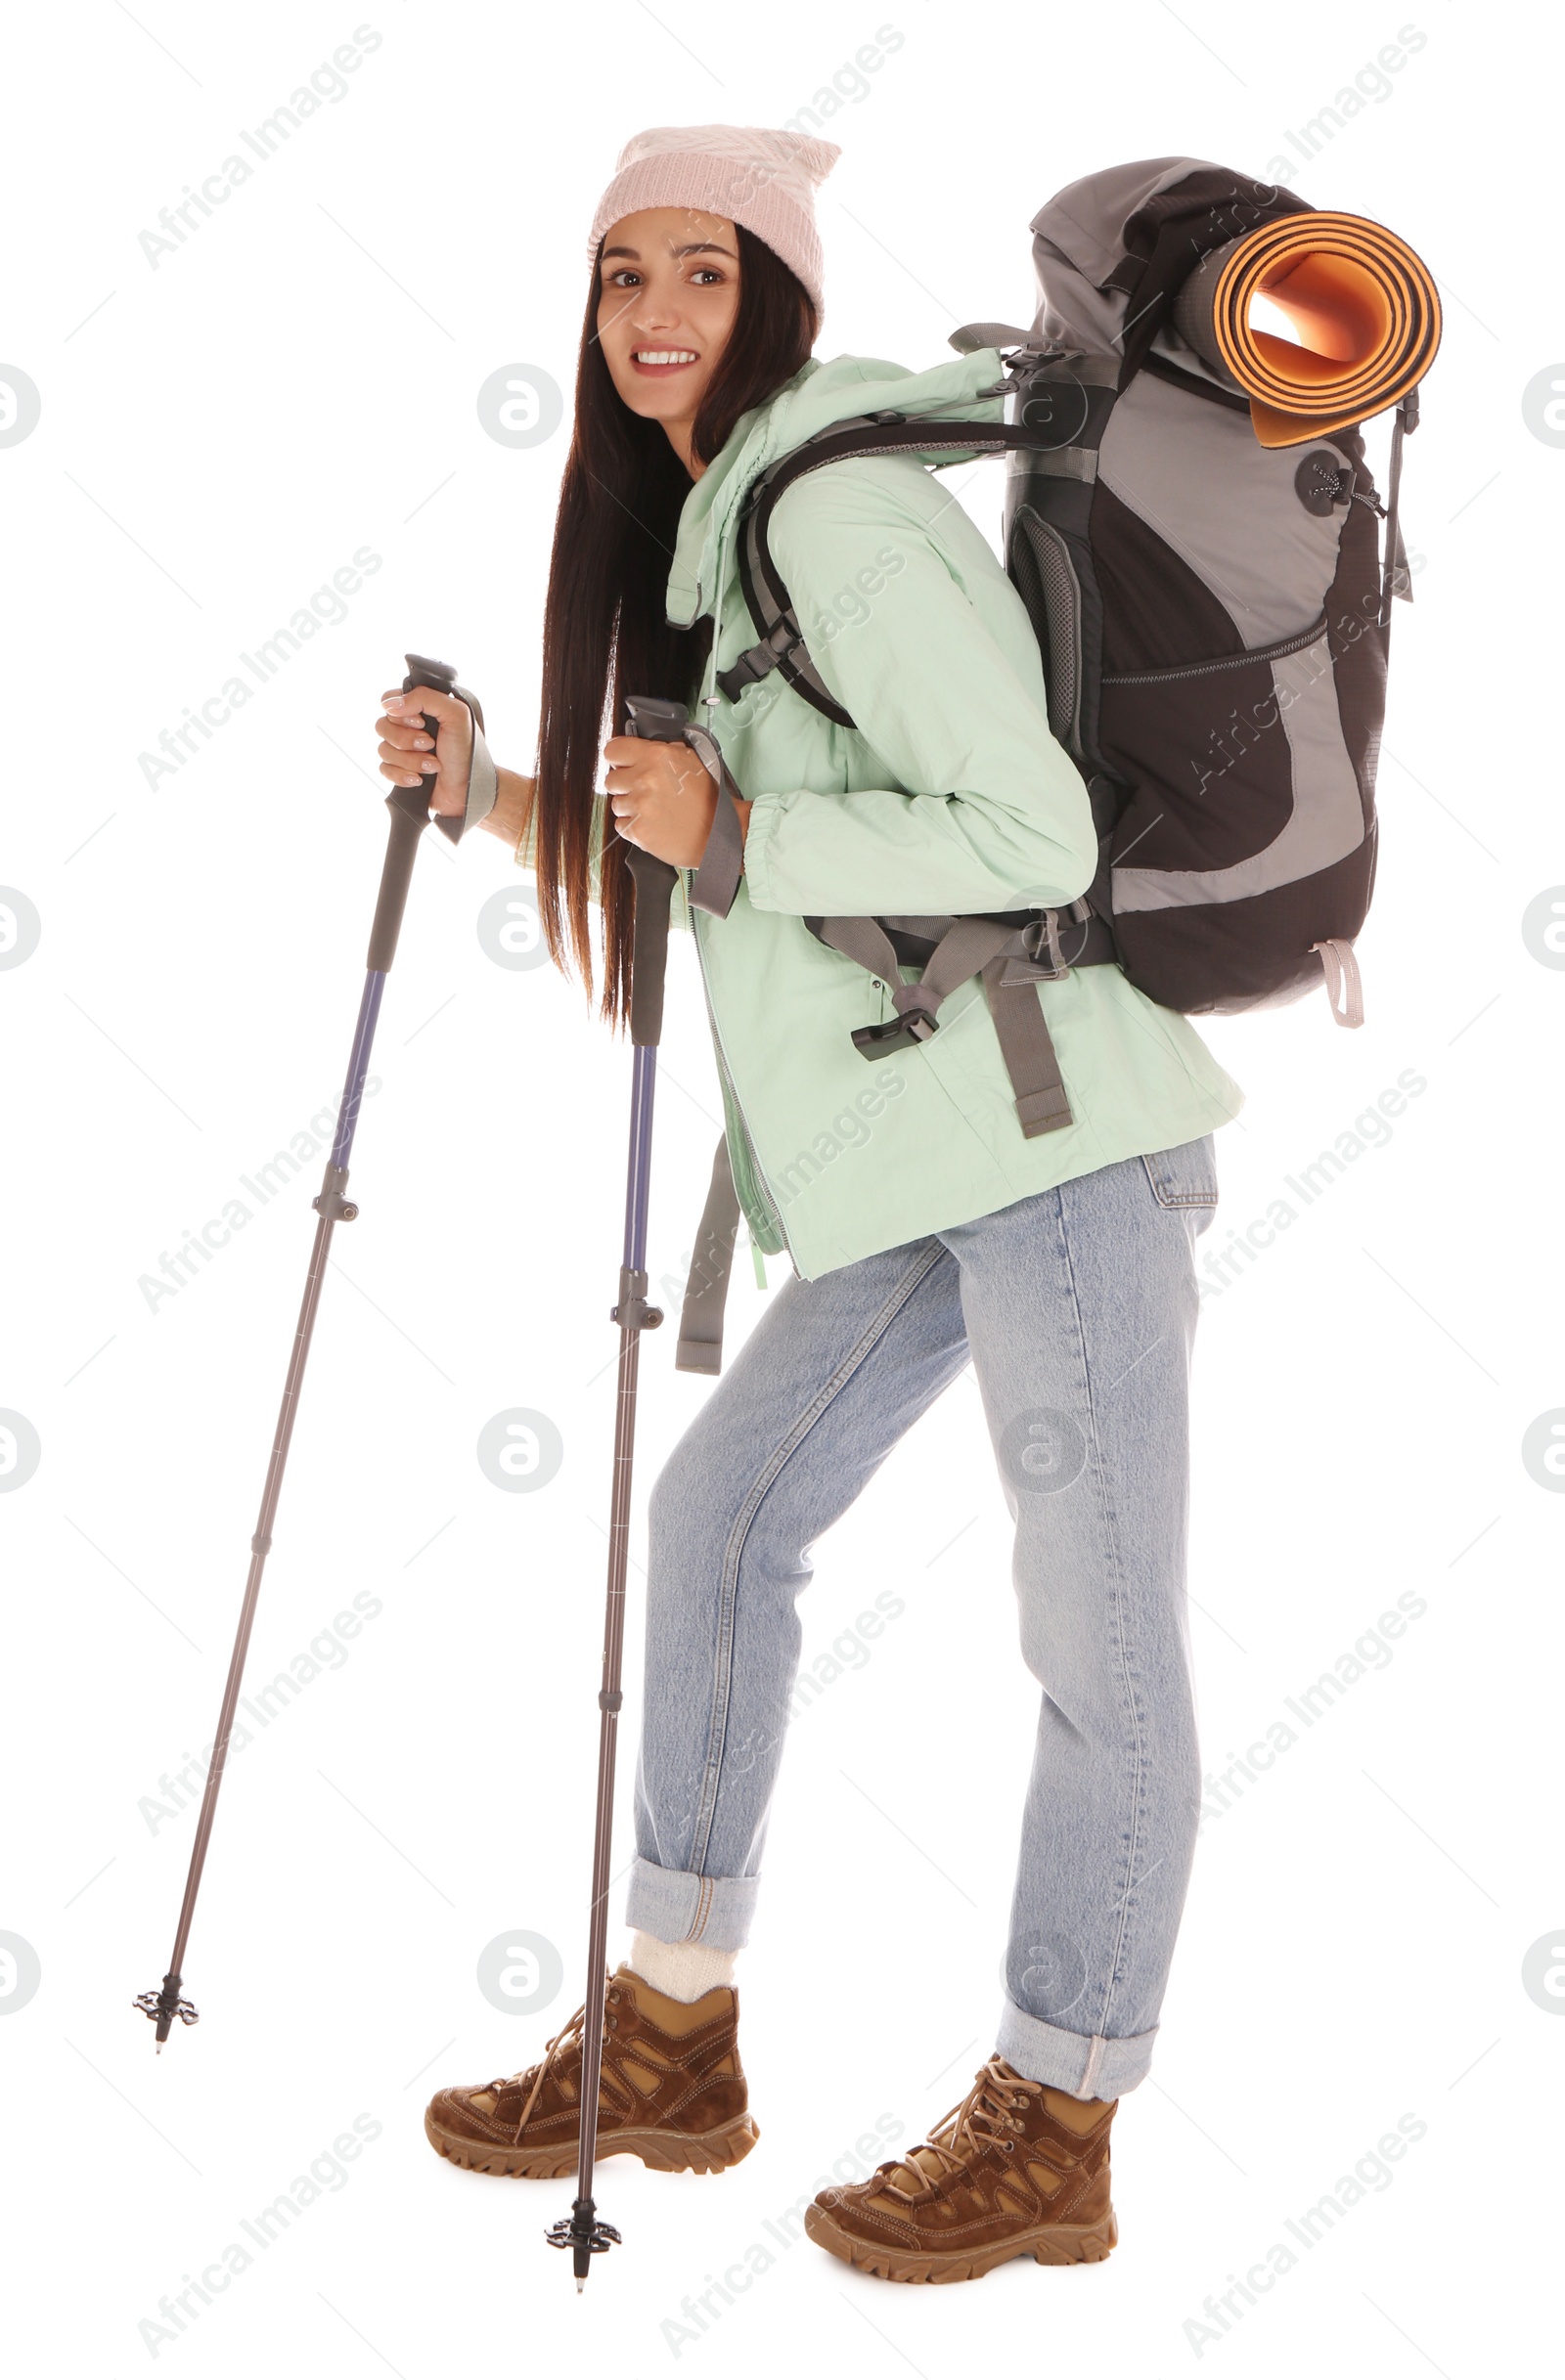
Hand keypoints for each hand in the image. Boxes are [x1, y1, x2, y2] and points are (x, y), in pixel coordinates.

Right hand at [377, 684, 472, 817]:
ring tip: (434, 765)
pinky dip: (403, 775)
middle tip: (431, 745)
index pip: (390, 701)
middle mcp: (408, 728)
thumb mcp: (456, 715)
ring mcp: (402, 751)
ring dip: (411, 760)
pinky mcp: (399, 771)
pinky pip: (384, 769)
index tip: (420, 723)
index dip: (399, 713)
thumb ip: (425, 697)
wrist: (469, 790)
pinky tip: (420, 779)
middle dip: (407, 739)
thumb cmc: (468, 752)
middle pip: (382, 725)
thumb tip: (392, 704)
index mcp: (420, 709)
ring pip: (383, 749)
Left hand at [603, 734, 749, 867]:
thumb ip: (664, 752)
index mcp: (657, 757)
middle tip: (645, 792)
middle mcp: (645, 779)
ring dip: (631, 807)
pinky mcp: (638, 830)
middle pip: (610, 779)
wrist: (719, 835)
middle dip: (625, 785)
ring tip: (654, 810)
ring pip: (616, 804)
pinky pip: (621, 825)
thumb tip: (643, 749)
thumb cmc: (710, 801)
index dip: (618, 758)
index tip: (622, 764)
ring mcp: (640, 806)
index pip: (613, 750)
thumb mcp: (693, 762)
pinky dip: (633, 826)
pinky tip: (653, 824)